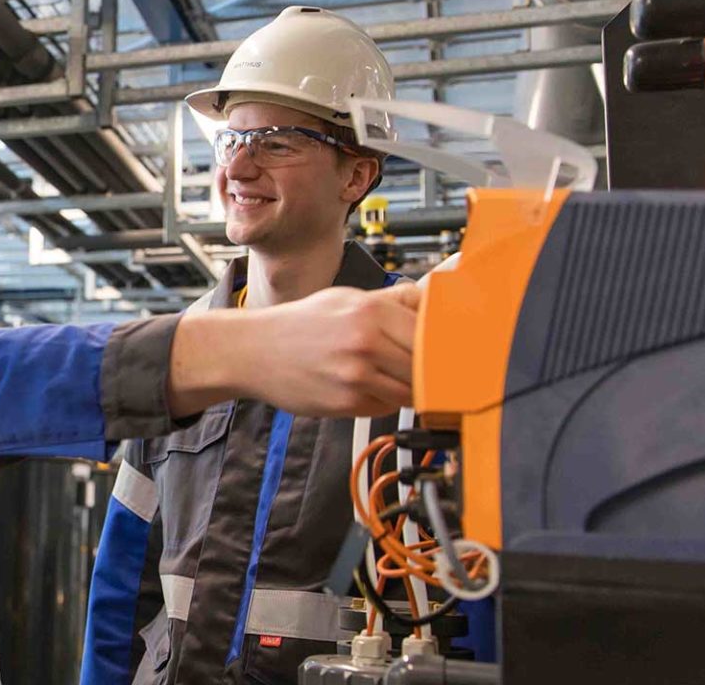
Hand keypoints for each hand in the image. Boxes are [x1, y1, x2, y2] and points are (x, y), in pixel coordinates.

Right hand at [171, 283, 420, 417]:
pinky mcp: (347, 403)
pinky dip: (383, 400)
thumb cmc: (300, 324)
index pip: (433, 333)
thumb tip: (435, 297)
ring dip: (408, 387)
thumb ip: (394, 302)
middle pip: (428, 365)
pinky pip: (385, 407)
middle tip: (428, 366)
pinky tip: (364, 386)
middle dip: (431, 369)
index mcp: (371, 311)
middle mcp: (366, 342)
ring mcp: (357, 375)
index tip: (451, 349)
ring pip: (411, 391)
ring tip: (388, 375)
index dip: (445, 344)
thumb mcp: (347, 299)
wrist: (254, 351)